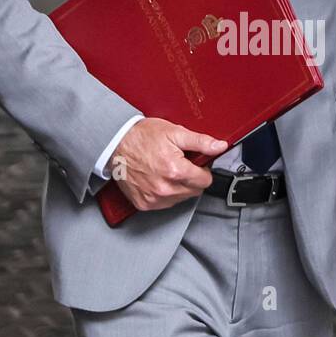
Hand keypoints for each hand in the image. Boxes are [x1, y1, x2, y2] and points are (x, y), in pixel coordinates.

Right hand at [108, 119, 228, 211]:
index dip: (202, 169)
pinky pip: (165, 204)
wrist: (115, 144)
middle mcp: (165, 188)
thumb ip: (200, 141)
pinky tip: (157, 179)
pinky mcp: (144, 204)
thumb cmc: (142, 136)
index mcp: (175, 170)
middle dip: (192, 178)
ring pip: (181, 199)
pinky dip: (165, 194)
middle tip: (179, 164)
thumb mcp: (174, 132)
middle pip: (194, 191)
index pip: (205, 180)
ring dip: (179, 187)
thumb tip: (220, 146)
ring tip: (166, 170)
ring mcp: (154, 198)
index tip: (194, 163)